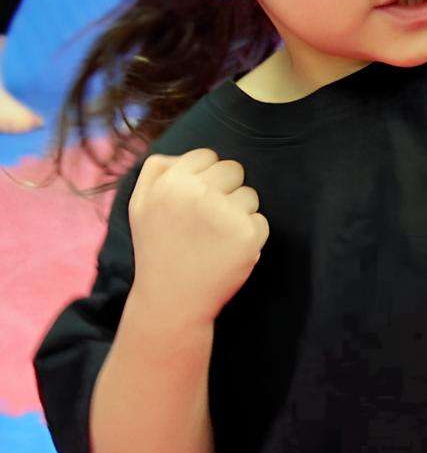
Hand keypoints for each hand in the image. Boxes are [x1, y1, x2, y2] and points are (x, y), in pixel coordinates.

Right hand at [128, 149, 267, 326]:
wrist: (171, 300)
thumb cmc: (158, 248)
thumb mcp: (140, 206)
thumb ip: (156, 171)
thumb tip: (182, 152)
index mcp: (170, 183)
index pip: (207, 155)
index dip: (205, 178)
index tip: (194, 201)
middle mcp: (196, 194)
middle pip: (233, 169)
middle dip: (225, 191)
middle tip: (205, 221)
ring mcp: (224, 214)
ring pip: (250, 194)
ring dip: (238, 214)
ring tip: (213, 238)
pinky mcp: (247, 234)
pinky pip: (261, 220)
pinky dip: (249, 236)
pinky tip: (226, 251)